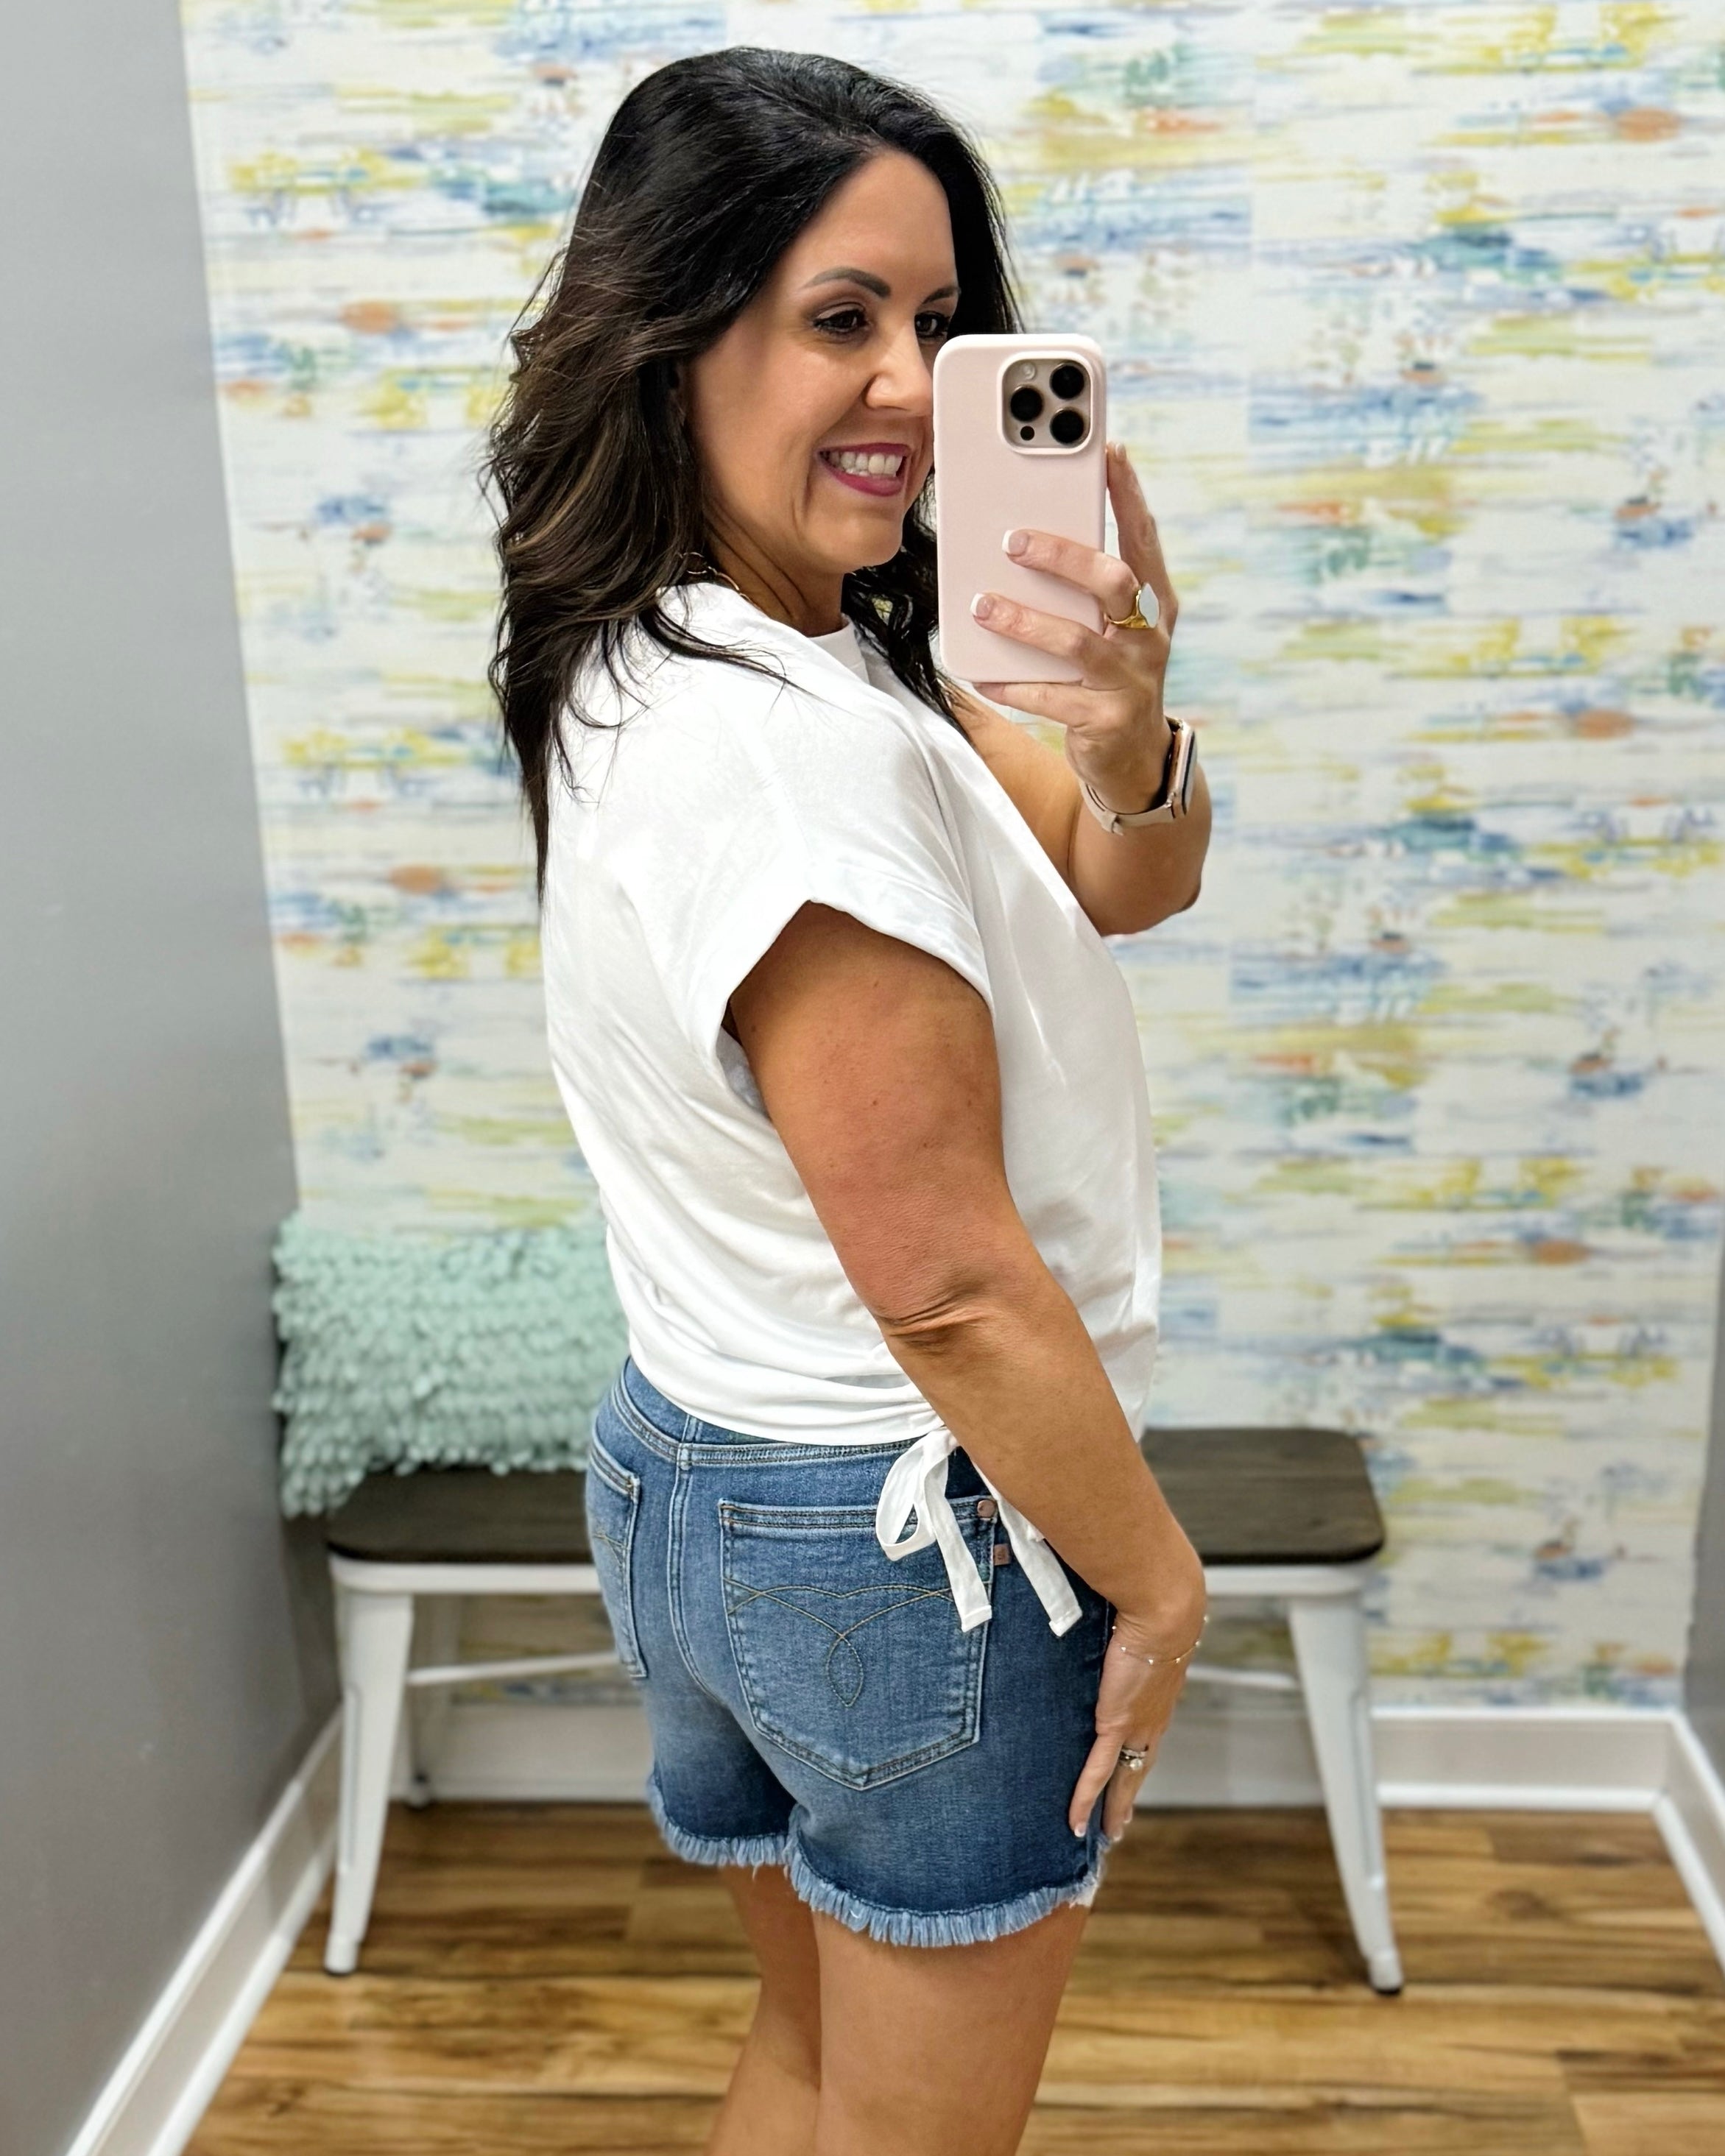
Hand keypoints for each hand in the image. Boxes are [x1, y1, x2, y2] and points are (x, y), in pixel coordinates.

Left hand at [970, 441, 1179, 815]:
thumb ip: (1080, 591)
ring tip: (981, 606)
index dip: (1129, 493)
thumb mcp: (1106, 628)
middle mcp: (1148, 636)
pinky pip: (1052, 697)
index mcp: (1153, 602)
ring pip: (1077, 640)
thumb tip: (1020, 538)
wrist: (1133, 760)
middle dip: (1063, 556)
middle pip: (1114, 581)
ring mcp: (1131, 680)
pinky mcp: (1106, 720)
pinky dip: (1014, 685)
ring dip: (1024, 621)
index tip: (1109, 450)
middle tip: (1013, 539)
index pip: (1143, 537)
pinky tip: (982, 675)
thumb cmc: (1108, 678)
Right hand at [1067, 1590, 1205, 1840]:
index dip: (1139, 1762)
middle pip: (1139, 1769)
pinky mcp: (1116, 1724)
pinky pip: (1097, 1771)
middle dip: (1128, 1798)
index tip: (1132, 1777)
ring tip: (1105, 1834)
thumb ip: (1129, 1634)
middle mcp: (1152, 1721)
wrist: (1165, 1610)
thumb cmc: (1155, 1606)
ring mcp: (1136, 1727)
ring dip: (1113, 1809)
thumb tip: (1119, 1619)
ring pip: (1122, 1779)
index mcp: (1158, 1700)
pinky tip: (1076, 1821)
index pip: (1147, 1740)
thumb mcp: (1143, 1629)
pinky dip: (1086, 1798)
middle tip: (1120, 1824)